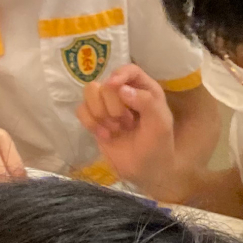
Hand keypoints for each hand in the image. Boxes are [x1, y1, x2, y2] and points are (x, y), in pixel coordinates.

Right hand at [77, 65, 179, 195]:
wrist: (146, 171)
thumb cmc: (158, 146)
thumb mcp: (160, 124)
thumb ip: (147, 102)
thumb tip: (120, 89)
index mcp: (145, 90)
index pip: (130, 70)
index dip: (120, 74)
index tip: (115, 86)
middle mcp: (125, 93)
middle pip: (106, 84)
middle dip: (114, 106)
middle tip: (127, 123)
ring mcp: (108, 106)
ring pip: (90, 92)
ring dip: (101, 114)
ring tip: (115, 129)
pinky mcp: (95, 120)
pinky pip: (81, 109)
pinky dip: (90, 123)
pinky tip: (105, 135)